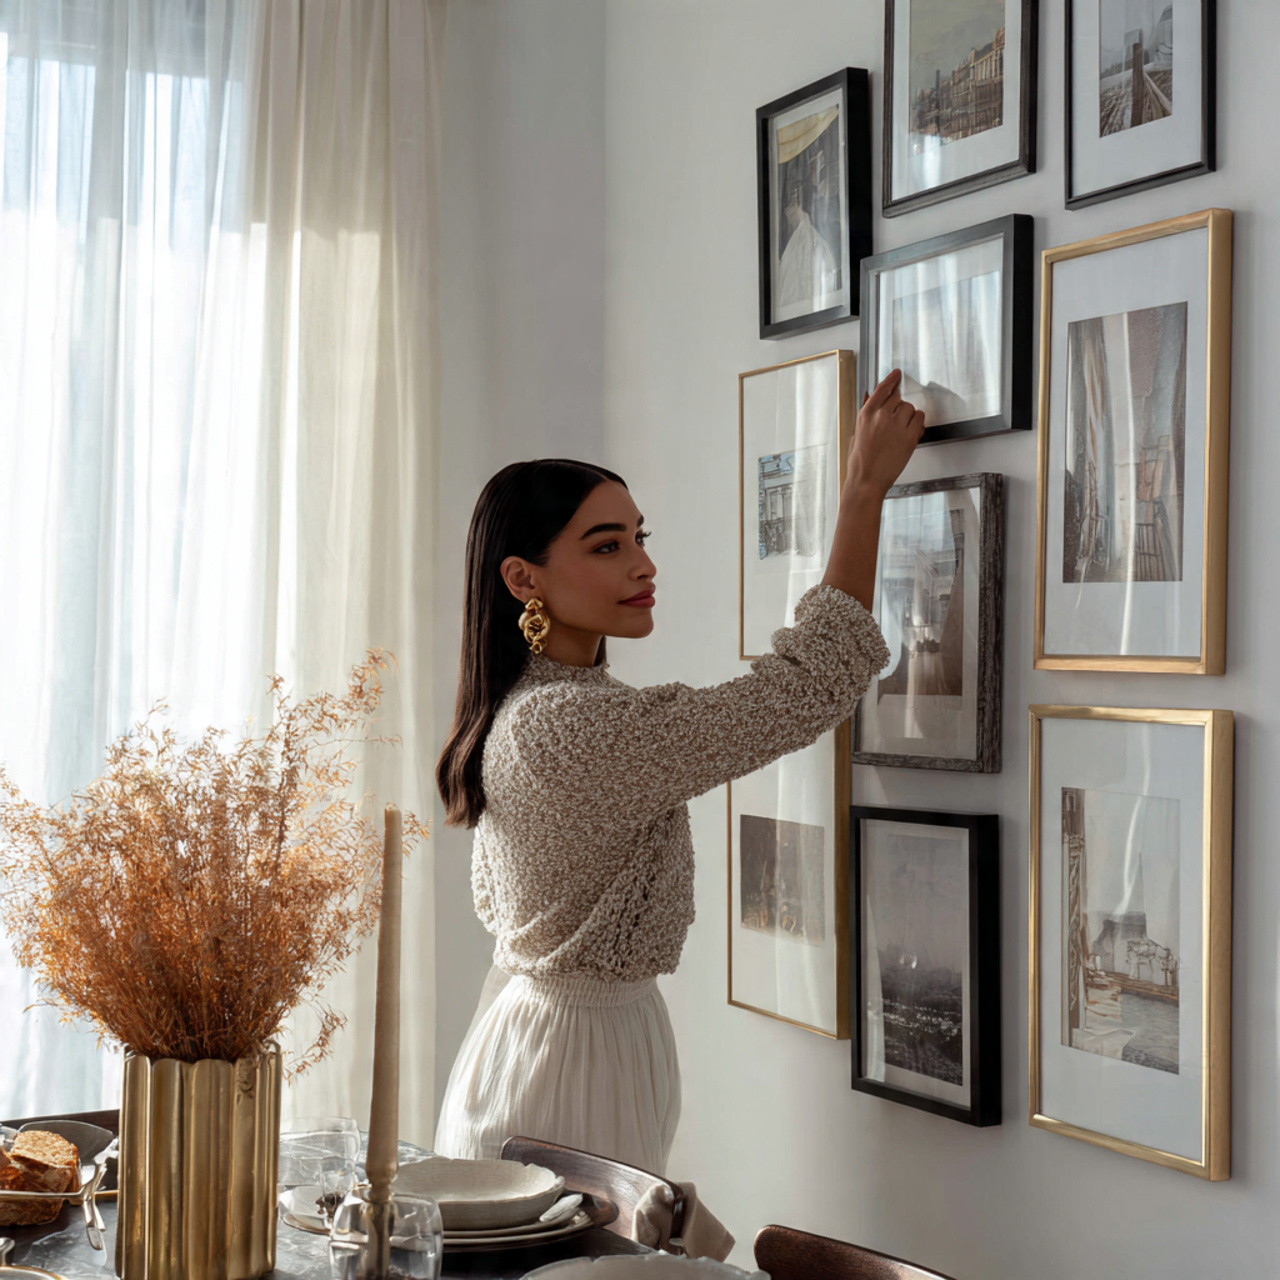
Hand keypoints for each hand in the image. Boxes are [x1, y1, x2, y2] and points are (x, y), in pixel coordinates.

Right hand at [844, 369, 924, 499]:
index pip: (882, 389)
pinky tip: (910, 432)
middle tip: (897, 419)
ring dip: (909, 416)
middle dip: (898, 407)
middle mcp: (881, 416)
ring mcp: (896, 425)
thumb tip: (871, 399)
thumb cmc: (861, 462)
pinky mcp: (909, 436)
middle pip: (898, 398)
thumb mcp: (858, 433)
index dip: (891, 380)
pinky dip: (917, 424)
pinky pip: (919, 419)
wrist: (867, 480)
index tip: (897, 374)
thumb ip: (867, 415)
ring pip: (910, 408)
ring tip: (902, 430)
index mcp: (866, 414)